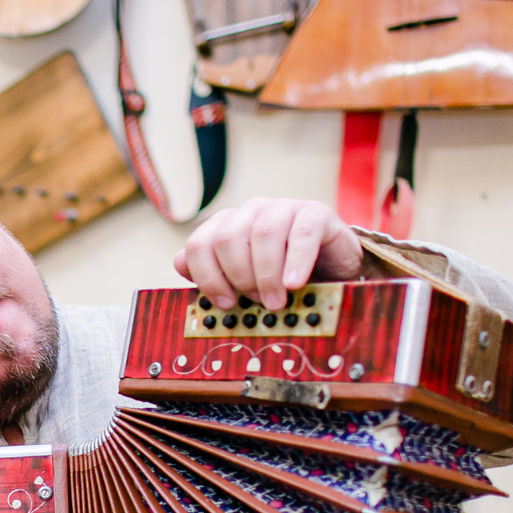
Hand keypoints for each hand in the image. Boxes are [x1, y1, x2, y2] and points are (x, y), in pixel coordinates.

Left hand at [173, 198, 363, 310]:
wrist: (333, 267)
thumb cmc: (282, 277)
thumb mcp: (245, 280)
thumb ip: (212, 272)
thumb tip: (178, 262)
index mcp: (227, 226)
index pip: (199, 245)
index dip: (208, 277)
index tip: (225, 304)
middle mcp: (251, 212)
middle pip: (228, 238)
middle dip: (239, 277)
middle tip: (256, 303)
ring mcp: (283, 208)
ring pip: (263, 234)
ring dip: (267, 275)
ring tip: (276, 301)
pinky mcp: (315, 213)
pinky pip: (302, 234)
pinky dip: (296, 262)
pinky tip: (294, 284)